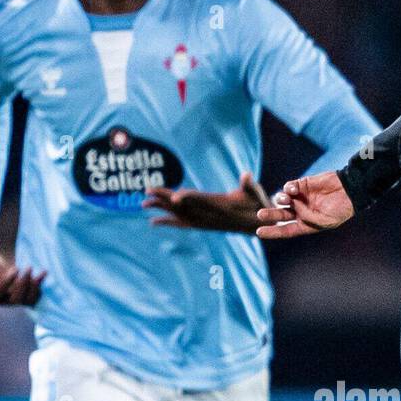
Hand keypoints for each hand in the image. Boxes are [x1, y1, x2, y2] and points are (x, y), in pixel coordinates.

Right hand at [0, 237, 45, 305]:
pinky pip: (32, 297)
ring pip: (25, 301)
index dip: (8, 283)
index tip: (16, 268)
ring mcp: (8, 298)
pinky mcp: (18, 294)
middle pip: (13, 300)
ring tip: (41, 272)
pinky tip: (43, 274)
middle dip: (23, 284)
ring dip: (34, 288)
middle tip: (28, 267)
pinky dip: (39, 287)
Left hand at [143, 172, 270, 232]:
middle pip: (184, 206)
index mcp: (220, 205)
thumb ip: (249, 184)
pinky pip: (182, 224)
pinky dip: (168, 222)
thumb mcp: (255, 193)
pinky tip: (153, 221)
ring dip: (161, 208)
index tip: (174, 196)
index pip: (201, 200)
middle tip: (147, 190)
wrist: (256, 225)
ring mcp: (204, 221)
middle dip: (165, 198)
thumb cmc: (256, 204)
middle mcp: (208, 215)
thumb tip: (247, 175)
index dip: (187, 197)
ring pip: (179, 214)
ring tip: (143, 202)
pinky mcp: (202, 224)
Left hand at [256, 171, 353, 239]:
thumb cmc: (340, 210)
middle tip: (260, 214)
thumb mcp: (325, 221)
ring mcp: (301, 197)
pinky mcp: (303, 184)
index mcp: (306, 224)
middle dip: (270, 214)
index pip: (286, 229)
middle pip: (281, 214)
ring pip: (283, 199)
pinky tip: (294, 188)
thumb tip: (294, 207)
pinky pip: (289, 186)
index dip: (273, 231)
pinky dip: (288, 187)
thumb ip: (308, 217)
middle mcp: (301, 211)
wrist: (350, 190)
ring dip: (280, 199)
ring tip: (284, 198)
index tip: (259, 232)